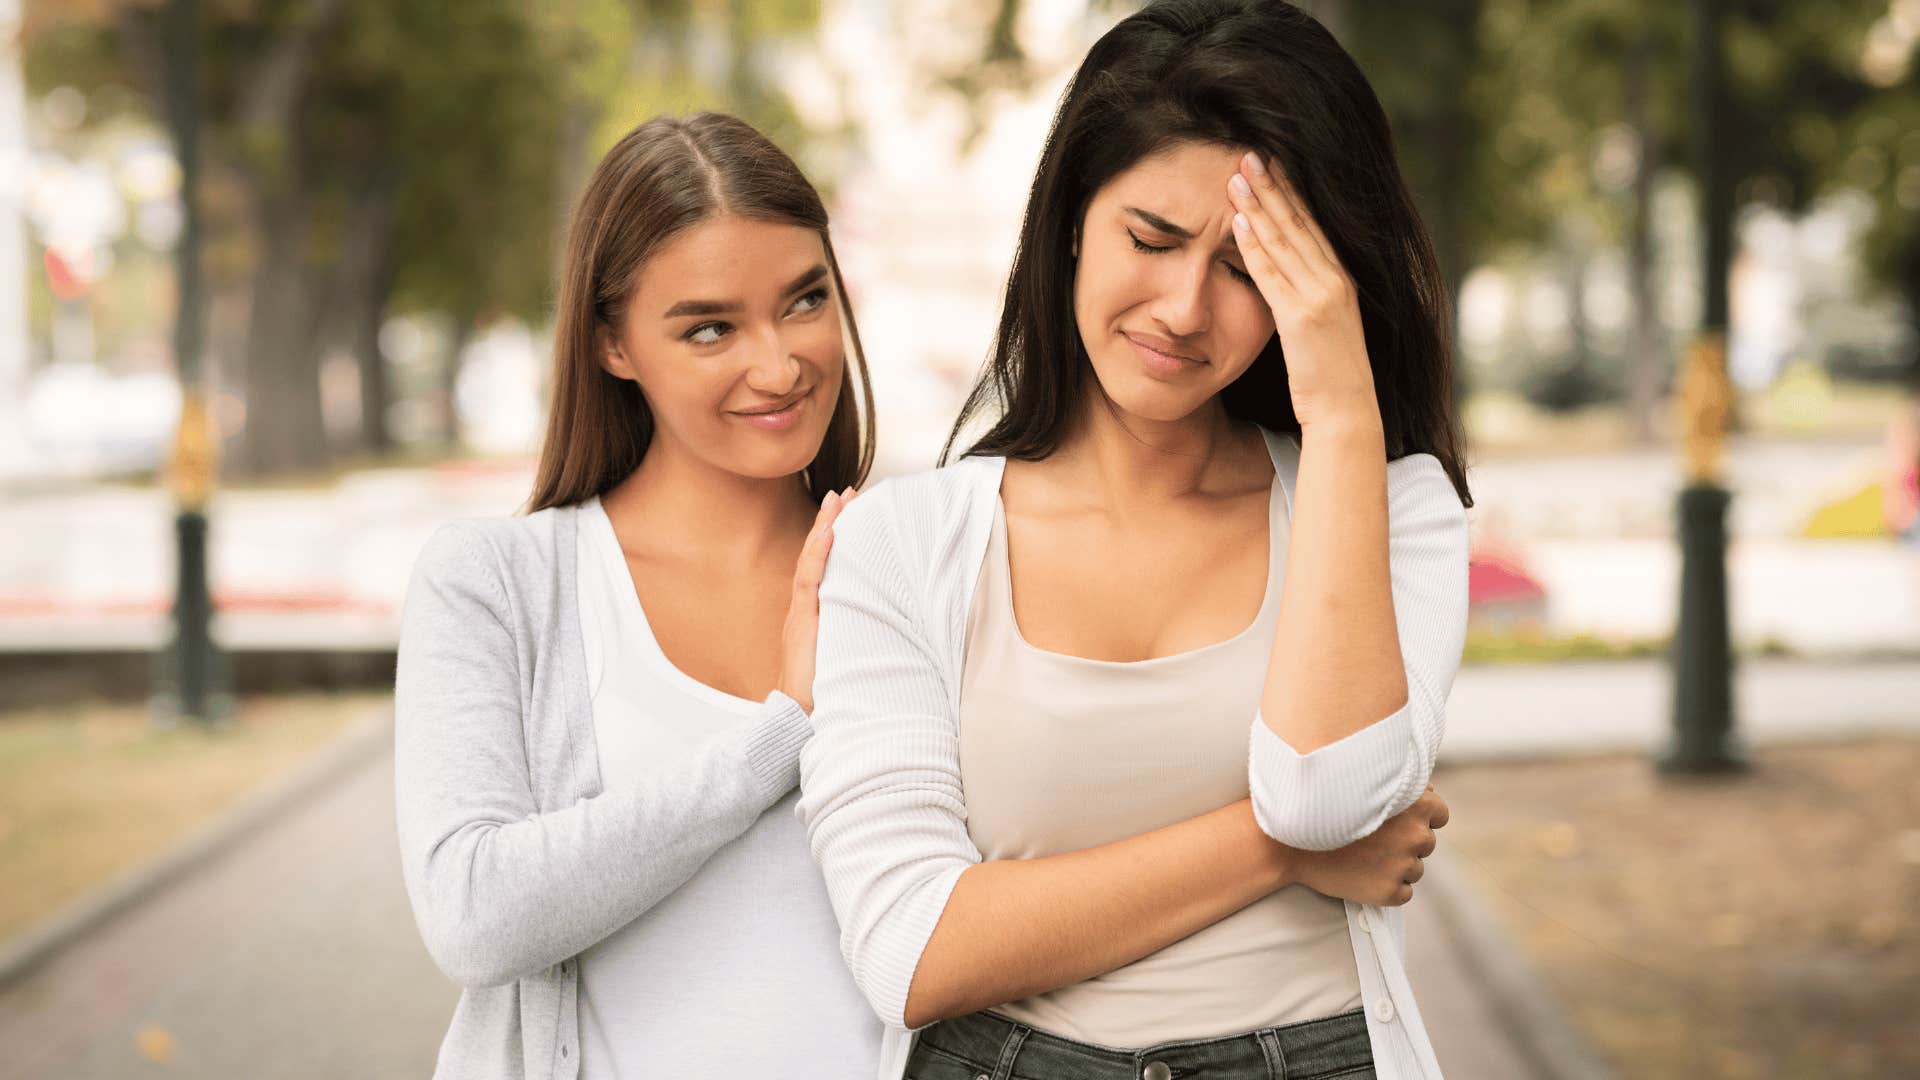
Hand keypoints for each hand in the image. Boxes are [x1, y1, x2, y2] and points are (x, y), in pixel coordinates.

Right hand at [778, 487, 856, 713]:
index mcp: (814, 618)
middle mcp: (804, 612)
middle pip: (816, 557)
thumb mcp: (848, 660)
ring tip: (838, 500)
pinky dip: (818, 555)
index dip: (833, 538)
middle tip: (847, 492)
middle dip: (830, 523)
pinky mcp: (801, 625)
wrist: (799, 724)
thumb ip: (861, 640)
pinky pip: (808, 582)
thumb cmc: (827, 698)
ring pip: (811, 562)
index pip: (823, 568)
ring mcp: (800, 616)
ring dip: (824, 529)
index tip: (848, 511)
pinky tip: (829, 534)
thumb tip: (895, 626)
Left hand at [1225, 151, 1377, 429]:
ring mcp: (1320, 297)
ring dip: (1259, 206)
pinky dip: (1254, 246)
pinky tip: (1239, 222)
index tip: (1272, 164)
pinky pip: (1272, 275)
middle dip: (1273, 186)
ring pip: (1284, 241)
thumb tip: (1288, 280)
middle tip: (1250, 154)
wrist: (1345, 412)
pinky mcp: (1302, 318)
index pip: (1312, 226)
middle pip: (1299, 223)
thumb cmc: (1330, 376)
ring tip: (1237, 176)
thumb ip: (1310, 297)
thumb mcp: (1325, 327)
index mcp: (1342, 279)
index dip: (1291, 193)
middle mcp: (1335, 280)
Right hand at [1289, 784, 1447, 906]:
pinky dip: (1386, 888)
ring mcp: (1404, 865)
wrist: (1288, 843)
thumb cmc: (1323, 809)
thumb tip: (1424, 792)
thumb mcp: (1364, 784)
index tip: (1400, 820)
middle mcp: (1416, 835)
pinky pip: (1402, 892)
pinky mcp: (1390, 892)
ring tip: (1362, 857)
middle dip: (1405, 842)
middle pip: (1425, 843)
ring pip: (1414, 869)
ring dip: (1395, 866)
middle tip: (1372, 839)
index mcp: (1415, 805)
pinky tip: (1362, 875)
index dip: (1421, 817)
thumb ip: (1399, 786)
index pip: (1439, 813)